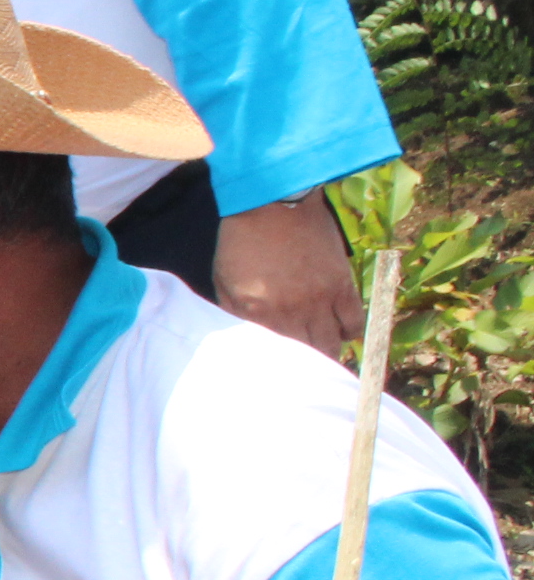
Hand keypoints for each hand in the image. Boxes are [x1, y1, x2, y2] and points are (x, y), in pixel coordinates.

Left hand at [214, 195, 360, 360]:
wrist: (273, 202)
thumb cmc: (242, 241)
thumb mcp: (224, 280)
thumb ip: (234, 314)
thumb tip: (248, 339)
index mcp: (259, 312)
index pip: (274, 356)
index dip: (280, 369)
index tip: (282, 377)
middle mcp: (293, 311)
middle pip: (306, 355)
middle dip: (307, 369)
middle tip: (306, 375)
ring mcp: (321, 299)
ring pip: (332, 343)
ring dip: (329, 355)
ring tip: (326, 363)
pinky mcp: (342, 284)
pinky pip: (354, 320)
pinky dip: (350, 333)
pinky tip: (343, 336)